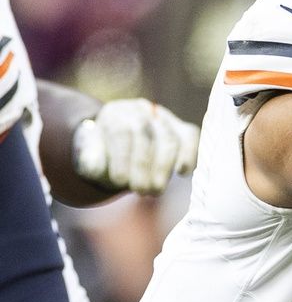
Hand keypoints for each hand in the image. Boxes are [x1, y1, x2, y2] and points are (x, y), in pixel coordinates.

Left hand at [73, 99, 199, 194]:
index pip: (121, 131)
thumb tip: (99, 167)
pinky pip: (191, 137)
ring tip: (156, 190)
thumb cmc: (107, 157)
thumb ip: (92, 162)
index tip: (120, 183)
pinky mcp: (182, 128)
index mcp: (114, 114)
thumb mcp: (91, 159)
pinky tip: (182, 172)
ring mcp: (164, 117)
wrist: (122, 147)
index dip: (122, 158)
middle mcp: (140, 110)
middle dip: (144, 166)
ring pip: (169, 137)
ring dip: (164, 167)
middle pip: (146, 133)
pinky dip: (189, 154)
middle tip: (142, 191)